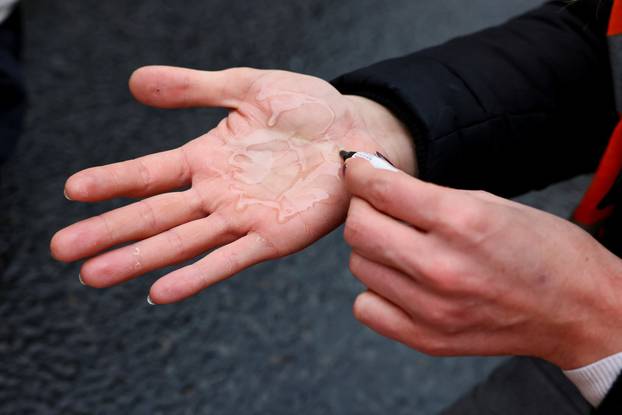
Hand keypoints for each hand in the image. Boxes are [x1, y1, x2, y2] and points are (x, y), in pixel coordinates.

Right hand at [50, 66, 413, 303]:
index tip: (72, 192)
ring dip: (138, 259)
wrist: (358, 131)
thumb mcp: (247, 87)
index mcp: (208, 157)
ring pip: (181, 242)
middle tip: (61, 250)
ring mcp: (243, 217)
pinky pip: (230, 259)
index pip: (148, 172)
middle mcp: (218, 193)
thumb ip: (194, 87)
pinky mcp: (274, 236)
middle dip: (107, 231)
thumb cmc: (307, 110)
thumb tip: (135, 81)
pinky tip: (161, 292)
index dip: (110, 181)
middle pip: (153, 214)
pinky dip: (196, 276)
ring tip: (94, 275)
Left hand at [343, 157, 621, 368]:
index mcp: (461, 222)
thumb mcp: (489, 202)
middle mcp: (440, 268)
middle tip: (378, 205)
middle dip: (362, 207)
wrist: (575, 309)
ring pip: (359, 266)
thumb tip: (377, 183)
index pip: (381, 190)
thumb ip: (428, 195)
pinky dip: (376, 289)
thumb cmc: (540, 250)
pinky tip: (400, 280)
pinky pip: (367, 307)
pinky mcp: (427, 339)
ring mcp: (431, 309)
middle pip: (358, 230)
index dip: (360, 173)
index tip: (358, 170)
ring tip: (400, 244)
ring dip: (372, 249)